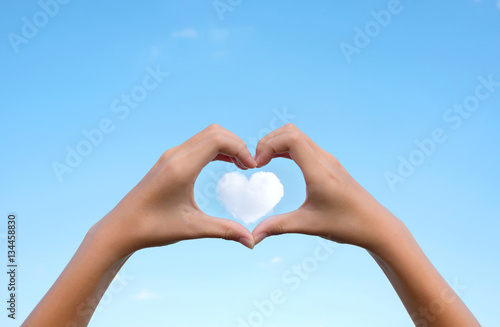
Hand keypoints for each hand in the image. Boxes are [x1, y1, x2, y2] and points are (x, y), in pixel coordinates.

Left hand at [95, 124, 256, 256]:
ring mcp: (170, 156)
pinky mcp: (168, 160)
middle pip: (214, 132)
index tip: (251, 168)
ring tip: (240, 165)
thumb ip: (225, 231)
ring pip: (206, 135)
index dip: (240, 148)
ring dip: (226, 144)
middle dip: (237, 144)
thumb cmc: (153, 228)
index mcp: (181, 168)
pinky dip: (215, 148)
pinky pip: (197, 144)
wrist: (121, 227)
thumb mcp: (193, 229)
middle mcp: (175, 155)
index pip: (217, 139)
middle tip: (248, 166)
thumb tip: (252, 241)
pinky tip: (224, 163)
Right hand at [252, 124, 398, 250]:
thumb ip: (278, 227)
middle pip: (291, 131)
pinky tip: (278, 162)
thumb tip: (254, 237)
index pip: (291, 138)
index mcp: (319, 171)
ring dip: (277, 143)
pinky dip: (287, 148)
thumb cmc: (346, 225)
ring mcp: (328, 160)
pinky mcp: (329, 165)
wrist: (375, 225)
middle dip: (269, 141)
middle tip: (257, 162)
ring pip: (298, 136)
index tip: (258, 165)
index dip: (269, 145)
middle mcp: (324, 160)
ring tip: (263, 162)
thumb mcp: (308, 225)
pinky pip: (304, 146)